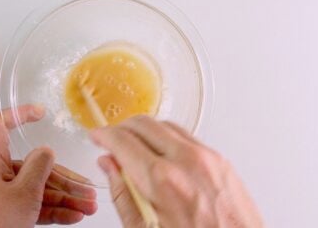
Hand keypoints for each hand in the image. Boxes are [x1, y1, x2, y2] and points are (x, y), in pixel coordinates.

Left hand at [0, 105, 96, 227]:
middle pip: (33, 167)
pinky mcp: (3, 214)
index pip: (1, 125)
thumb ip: (38, 167)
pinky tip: (72, 216)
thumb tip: (46, 151)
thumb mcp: (22, 193)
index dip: (20, 114)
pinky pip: (31, 206)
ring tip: (87, 207)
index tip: (40, 113)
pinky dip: (52, 211)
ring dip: (64, 198)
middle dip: (63, 178)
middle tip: (86, 188)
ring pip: (36, 189)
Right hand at [90, 116, 262, 227]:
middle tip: (112, 140)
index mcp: (162, 180)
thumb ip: (123, 194)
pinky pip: (186, 135)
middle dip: (122, 128)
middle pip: (144, 124)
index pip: (123, 141)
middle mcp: (186, 160)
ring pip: (165, 124)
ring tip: (135, 148)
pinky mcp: (220, 159)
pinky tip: (161, 154)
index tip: (97, 136)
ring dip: (145, 131)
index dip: (104, 136)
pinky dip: (167, 138)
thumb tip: (109, 166)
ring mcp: (206, 157)